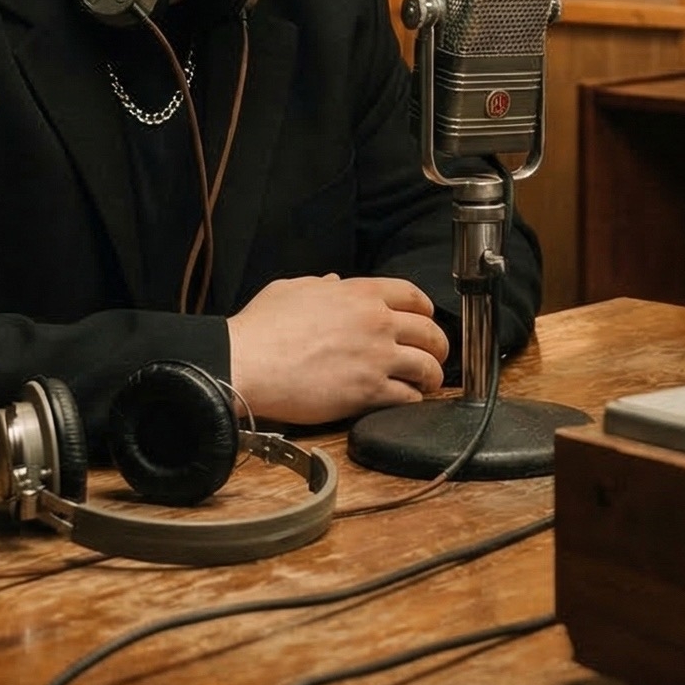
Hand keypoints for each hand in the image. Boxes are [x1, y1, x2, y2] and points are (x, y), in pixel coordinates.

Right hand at [226, 275, 450, 423]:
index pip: (413, 295)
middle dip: (437, 346)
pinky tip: (406, 402)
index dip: (425, 311)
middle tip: (434, 357)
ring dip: (431, 376)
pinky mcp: (367, 391)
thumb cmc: (261, 327)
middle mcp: (376, 322)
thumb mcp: (291, 289)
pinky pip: (408, 397)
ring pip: (428, 366)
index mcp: (360, 293)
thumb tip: (334, 283)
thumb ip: (321, 285)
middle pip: (430, 332)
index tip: (425, 321)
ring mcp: (375, 357)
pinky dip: (413, 400)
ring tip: (426, 384)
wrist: (246, 363)